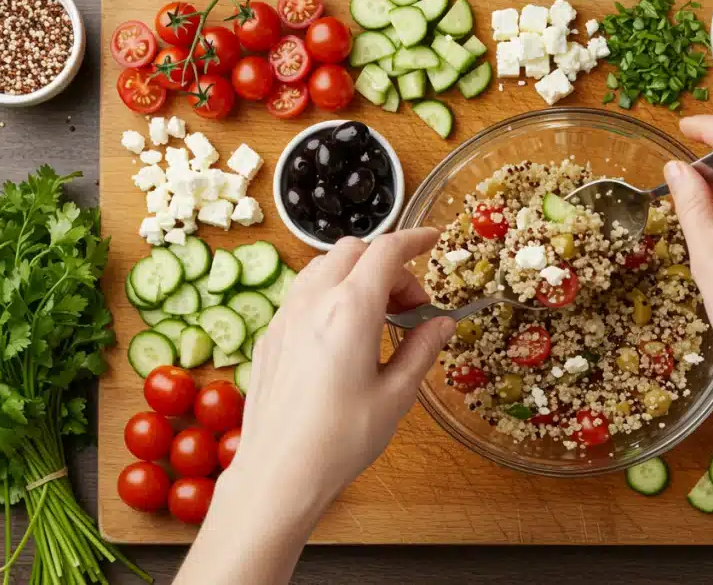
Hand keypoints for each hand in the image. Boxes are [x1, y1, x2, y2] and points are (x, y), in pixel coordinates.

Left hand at [219, 229, 454, 528]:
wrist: (278, 473)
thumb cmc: (339, 440)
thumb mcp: (396, 395)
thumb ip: (421, 350)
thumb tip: (442, 324)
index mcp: (351, 309)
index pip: (387, 251)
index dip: (414, 239)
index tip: (433, 239)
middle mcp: (313, 301)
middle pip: (353, 251)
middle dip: (387, 264)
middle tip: (411, 305)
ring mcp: (286, 316)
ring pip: (323, 267)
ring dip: (356, 276)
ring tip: (379, 317)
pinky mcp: (270, 336)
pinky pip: (303, 293)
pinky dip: (330, 294)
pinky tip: (344, 335)